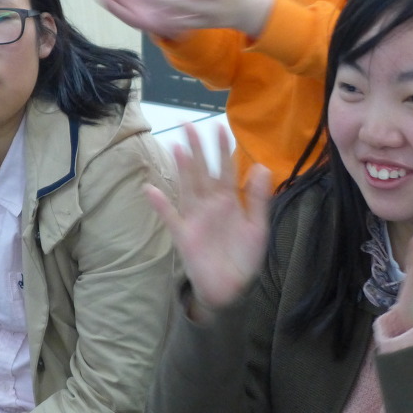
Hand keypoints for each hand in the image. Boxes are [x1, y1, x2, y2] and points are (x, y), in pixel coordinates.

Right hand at [145, 123, 271, 310]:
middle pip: (202, 172)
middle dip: (198, 150)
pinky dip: (160, 205)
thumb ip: (260, 199)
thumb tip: (262, 167)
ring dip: (183, 169)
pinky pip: (170, 217)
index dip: (222, 150)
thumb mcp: (258, 228)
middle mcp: (210, 205)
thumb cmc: (244, 257)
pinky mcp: (184, 236)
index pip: (225, 170)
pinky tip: (150, 189)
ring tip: (177, 147)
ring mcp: (195, 218)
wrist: (232, 289)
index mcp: (229, 202)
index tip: (219, 128)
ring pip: (188, 188)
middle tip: (188, 124)